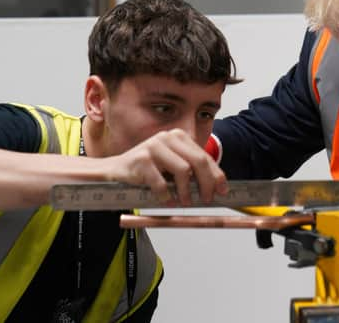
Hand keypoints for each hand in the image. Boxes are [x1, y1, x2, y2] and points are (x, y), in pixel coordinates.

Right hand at [106, 129, 227, 205]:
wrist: (115, 170)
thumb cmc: (148, 170)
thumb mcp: (172, 166)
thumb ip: (192, 171)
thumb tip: (216, 187)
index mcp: (179, 136)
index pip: (204, 156)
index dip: (216, 174)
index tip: (223, 190)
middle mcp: (167, 137)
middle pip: (197, 161)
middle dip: (207, 183)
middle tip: (207, 199)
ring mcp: (153, 147)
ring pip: (183, 170)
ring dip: (186, 191)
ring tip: (185, 202)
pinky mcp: (141, 159)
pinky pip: (161, 183)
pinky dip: (166, 196)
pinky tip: (167, 201)